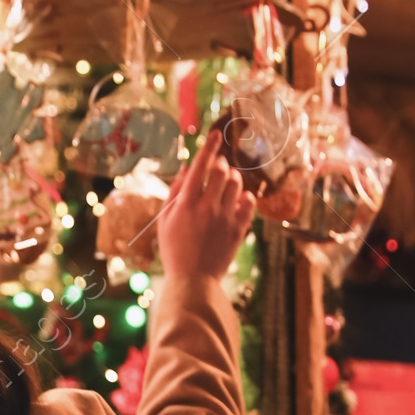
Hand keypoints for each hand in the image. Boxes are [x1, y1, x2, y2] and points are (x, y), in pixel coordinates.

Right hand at [156, 129, 257, 280]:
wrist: (193, 281)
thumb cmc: (174, 249)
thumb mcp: (164, 221)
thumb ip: (174, 192)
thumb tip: (187, 168)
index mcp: (186, 204)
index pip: (201, 166)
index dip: (209, 146)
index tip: (216, 134)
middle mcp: (207, 207)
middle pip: (222, 170)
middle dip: (221, 164)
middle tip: (217, 169)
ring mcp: (225, 218)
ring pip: (237, 183)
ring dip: (232, 178)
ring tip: (225, 186)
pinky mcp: (238, 229)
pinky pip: (250, 202)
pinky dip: (245, 196)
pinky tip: (237, 200)